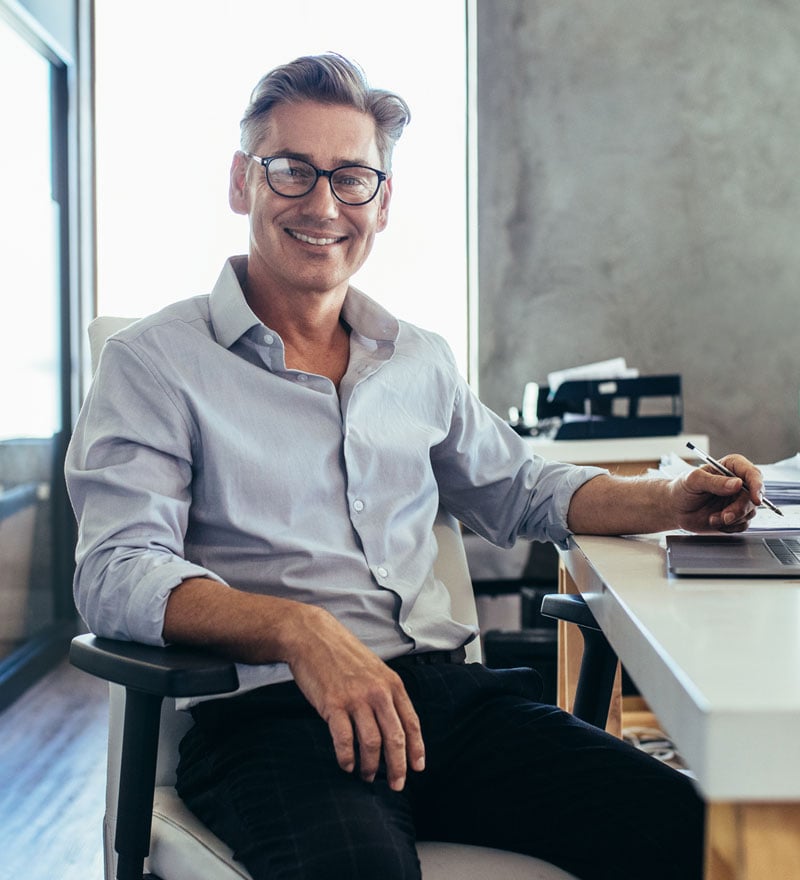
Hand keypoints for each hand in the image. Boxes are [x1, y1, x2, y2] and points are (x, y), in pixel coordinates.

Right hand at [285, 606, 424, 791]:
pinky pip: (344, 740)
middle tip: (396, 784)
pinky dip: (347, 758)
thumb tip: (394, 723)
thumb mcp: (375, 668)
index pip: (411, 723)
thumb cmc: (343, 654)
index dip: (416, 749)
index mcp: (392, 684)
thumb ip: (386, 693)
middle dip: (398, 766)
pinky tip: (347, 765)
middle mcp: (378, 692)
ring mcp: (355, 699)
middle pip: (395, 738)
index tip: (417, 768)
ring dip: (371, 766)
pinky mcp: (333, 705)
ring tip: (367, 776)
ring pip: (371, 743)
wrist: (313, 636)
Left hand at [670, 453, 763, 532]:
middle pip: (753, 496)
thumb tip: (737, 484)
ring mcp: (738, 500)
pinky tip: (715, 522)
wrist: (675, 509)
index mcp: (731, 468)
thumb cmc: (682, 489)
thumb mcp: (694, 481)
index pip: (752, 473)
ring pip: (750, 512)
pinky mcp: (736, 516)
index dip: (757, 485)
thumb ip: (715, 482)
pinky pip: (743, 524)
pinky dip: (730, 527)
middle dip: (740, 509)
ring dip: (732, 519)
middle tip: (725, 516)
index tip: (755, 498)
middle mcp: (738, 483)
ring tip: (712, 518)